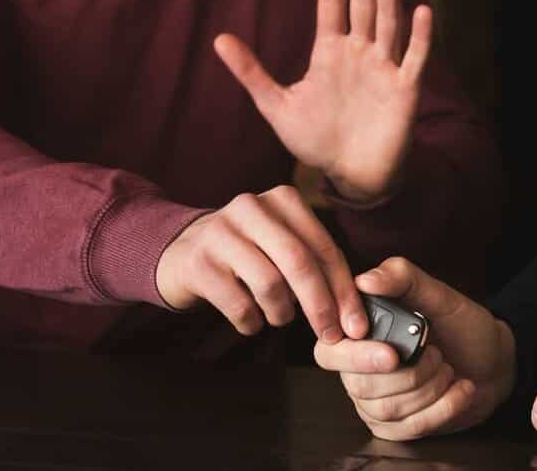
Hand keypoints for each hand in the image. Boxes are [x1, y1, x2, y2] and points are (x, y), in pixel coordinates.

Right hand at [155, 185, 367, 343]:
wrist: (179, 252)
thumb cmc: (247, 254)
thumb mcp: (281, 244)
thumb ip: (315, 263)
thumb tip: (354, 312)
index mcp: (283, 199)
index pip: (324, 247)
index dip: (344, 289)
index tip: (356, 324)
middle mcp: (252, 208)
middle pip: (299, 263)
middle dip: (321, 306)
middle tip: (331, 337)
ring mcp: (221, 232)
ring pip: (270, 284)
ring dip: (282, 313)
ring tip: (278, 317)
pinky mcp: (199, 262)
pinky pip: (239, 304)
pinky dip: (252, 322)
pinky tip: (251, 321)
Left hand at [214, 0, 431, 202]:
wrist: (352, 175)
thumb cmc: (316, 139)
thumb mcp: (277, 106)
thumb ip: (252, 72)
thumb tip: (219, 38)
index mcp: (330, 53)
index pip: (331, 6)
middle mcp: (360, 53)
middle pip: (361, 7)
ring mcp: (384, 69)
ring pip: (387, 24)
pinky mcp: (404, 89)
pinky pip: (414, 58)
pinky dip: (419, 36)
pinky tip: (421, 10)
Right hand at [314, 257, 515, 439]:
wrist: (492, 362)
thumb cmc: (461, 325)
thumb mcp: (437, 294)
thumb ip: (402, 278)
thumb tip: (365, 280)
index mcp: (358, 335)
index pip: (329, 352)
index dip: (356, 357)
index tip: (392, 354)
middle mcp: (358, 370)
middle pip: (361, 386)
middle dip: (411, 372)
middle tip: (437, 353)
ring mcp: (374, 403)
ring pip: (386, 409)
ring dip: (429, 388)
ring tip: (448, 367)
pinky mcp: (395, 427)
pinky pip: (409, 428)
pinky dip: (442, 407)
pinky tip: (459, 389)